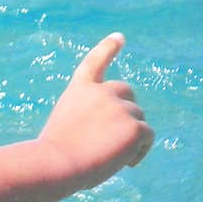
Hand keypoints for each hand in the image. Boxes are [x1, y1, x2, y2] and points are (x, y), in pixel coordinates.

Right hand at [37, 33, 153, 188]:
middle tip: (114, 137)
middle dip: (127, 111)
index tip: (119, 37)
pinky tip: (126, 162)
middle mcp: (101, 92)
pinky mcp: (134, 126)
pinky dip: (140, 150)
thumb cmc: (55, 155)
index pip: (95, 62)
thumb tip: (122, 132)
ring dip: (130, 137)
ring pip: (138, 119)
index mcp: (79, 90)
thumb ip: (91, 119)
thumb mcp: (68, 127)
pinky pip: (147, 135)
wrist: (57, 163)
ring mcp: (119, 107)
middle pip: (128, 94)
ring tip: (110, 157)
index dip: (107, 49)